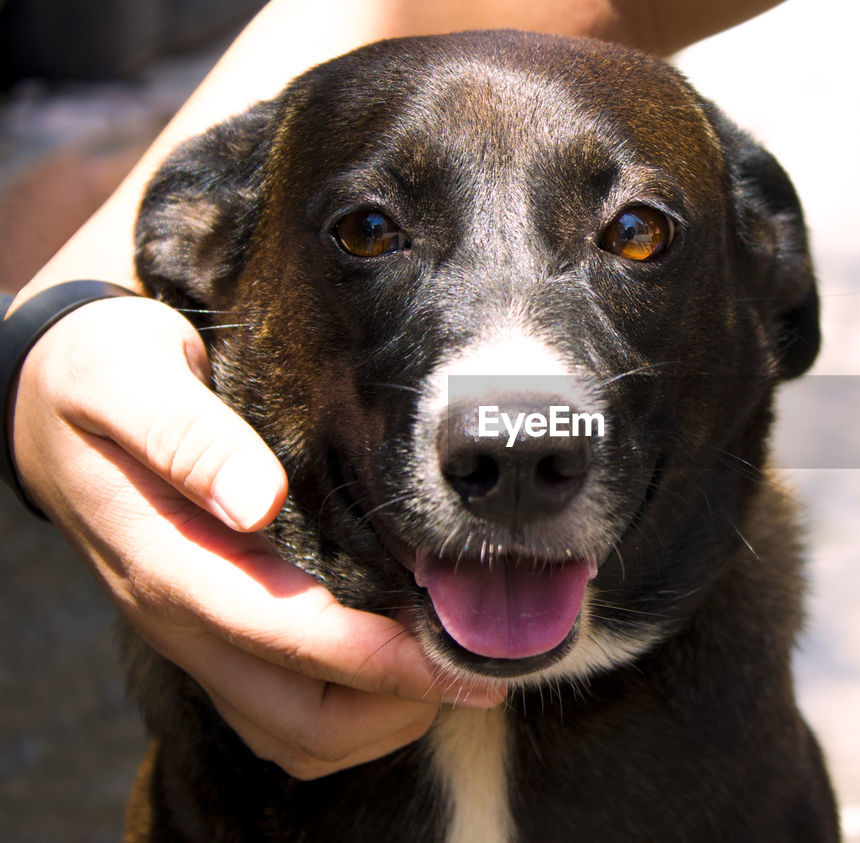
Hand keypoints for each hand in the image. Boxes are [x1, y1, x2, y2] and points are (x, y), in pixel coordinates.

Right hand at [10, 295, 501, 779]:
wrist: (48, 402)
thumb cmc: (99, 378)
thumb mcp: (127, 378)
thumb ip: (188, 436)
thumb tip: (256, 501)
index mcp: (166, 561)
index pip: (281, 635)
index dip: (375, 657)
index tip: (456, 654)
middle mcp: (183, 618)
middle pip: (299, 718)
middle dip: (395, 702)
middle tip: (475, 659)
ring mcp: (199, 637)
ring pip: (297, 734)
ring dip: (380, 717)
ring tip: (450, 665)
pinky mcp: (217, 636)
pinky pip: (287, 715)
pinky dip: (354, 708)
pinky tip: (401, 658)